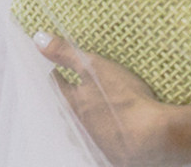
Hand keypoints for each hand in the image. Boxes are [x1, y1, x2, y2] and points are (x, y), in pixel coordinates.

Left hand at [33, 32, 184, 165]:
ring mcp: (98, 140)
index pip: (59, 87)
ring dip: (83, 119)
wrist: (151, 138)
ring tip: (86, 112)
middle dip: (66, 100)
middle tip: (66, 91)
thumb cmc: (122, 100)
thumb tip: (39, 39)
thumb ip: (65, 53)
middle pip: (67, 110)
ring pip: (83, 128)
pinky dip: (103, 135)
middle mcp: (81, 124)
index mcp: (74, 103)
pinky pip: (103, 142)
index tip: (54, 71)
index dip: (56, 76)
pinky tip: (108, 133)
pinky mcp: (115, 152)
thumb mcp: (92, 67)